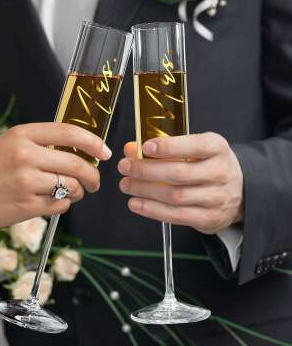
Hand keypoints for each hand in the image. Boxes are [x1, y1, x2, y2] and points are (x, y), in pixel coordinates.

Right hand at [0, 123, 110, 228]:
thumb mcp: (11, 143)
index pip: (70, 133)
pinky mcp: (26, 206)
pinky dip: (63, 204)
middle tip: (94, 182)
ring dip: (79, 191)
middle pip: (77, 164)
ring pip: (72, 186)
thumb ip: (43, 143)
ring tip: (72, 192)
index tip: (105, 152)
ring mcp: (26, 182)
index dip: (94, 142)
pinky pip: (61, 204)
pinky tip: (51, 201)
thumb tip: (80, 151)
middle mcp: (26, 156)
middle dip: (93, 176)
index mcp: (23, 135)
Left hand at [118, 132, 243, 233]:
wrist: (239, 192)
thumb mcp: (193, 150)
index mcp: (217, 148)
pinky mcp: (209, 218)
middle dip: (146, 170)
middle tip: (124, 166)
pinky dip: (152, 210)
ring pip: (175, 196)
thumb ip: (164, 148)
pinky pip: (176, 216)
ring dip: (145, 190)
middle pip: (179, 173)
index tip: (145, 147)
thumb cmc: (208, 165)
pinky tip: (135, 203)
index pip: (194, 146)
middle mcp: (220, 172)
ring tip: (125, 185)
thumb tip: (130, 149)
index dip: (168, 147)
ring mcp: (217, 198)